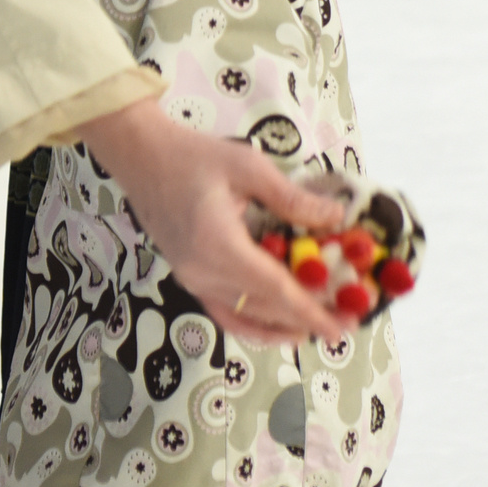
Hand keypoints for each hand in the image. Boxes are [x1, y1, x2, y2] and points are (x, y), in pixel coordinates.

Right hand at [77, 99, 350, 347]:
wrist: (142, 158)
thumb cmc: (194, 156)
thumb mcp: (249, 167)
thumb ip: (291, 199)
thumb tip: (335, 218)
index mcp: (216, 244)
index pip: (273, 289)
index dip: (310, 312)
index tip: (340, 329)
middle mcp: (201, 272)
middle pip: (262, 310)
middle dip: (306, 320)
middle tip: (345, 323)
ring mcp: (192, 279)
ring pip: (243, 318)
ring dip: (282, 327)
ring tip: (317, 326)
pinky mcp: (189, 278)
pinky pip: (225, 312)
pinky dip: (255, 322)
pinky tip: (278, 321)